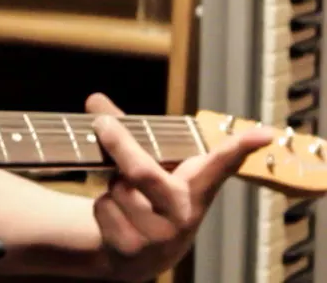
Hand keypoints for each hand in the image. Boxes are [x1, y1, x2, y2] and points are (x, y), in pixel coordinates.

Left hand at [87, 93, 273, 281]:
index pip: (220, 165)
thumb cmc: (149, 197)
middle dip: (119, 144)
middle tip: (102, 122)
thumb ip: (128, 132)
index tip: (262, 134)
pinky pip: (102, 208)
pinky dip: (102, 207)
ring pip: (117, 189)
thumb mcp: (151, 166)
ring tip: (127, 198)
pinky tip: (118, 219)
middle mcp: (183, 214)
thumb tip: (94, 99)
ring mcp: (159, 236)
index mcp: (196, 188)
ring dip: (111, 185)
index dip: (241, 148)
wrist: (138, 256)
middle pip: (144, 172)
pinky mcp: (132, 250)